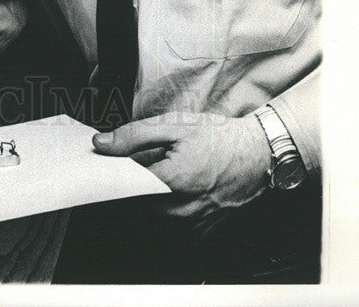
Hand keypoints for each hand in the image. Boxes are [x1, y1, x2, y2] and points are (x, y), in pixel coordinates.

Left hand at [93, 111, 270, 227]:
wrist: (257, 154)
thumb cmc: (217, 137)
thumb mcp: (173, 126)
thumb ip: (133, 136)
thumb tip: (100, 144)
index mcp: (172, 181)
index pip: (123, 189)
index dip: (111, 177)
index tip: (105, 168)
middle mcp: (182, 210)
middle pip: (135, 207)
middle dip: (129, 188)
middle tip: (135, 167)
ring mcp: (194, 225)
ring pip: (152, 219)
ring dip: (147, 200)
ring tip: (161, 175)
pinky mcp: (203, 233)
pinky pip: (172, 226)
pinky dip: (165, 210)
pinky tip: (174, 190)